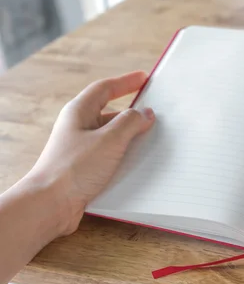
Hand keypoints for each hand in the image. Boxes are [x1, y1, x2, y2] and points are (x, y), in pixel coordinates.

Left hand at [27, 71, 154, 235]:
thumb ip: (131, 123)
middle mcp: (78, 128)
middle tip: (153, 111)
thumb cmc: (74, 169)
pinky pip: (110, 155)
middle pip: (109, 112)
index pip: (105, 88)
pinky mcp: (85, 167)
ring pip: (111, 135)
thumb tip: (145, 113)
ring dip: (131, 136)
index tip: (144, 79)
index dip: (126, 82)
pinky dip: (125, 154)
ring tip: (151, 137)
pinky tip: (138, 162)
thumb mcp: (110, 140)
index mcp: (79, 112)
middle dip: (133, 112)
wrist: (51, 204)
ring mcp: (81, 148)